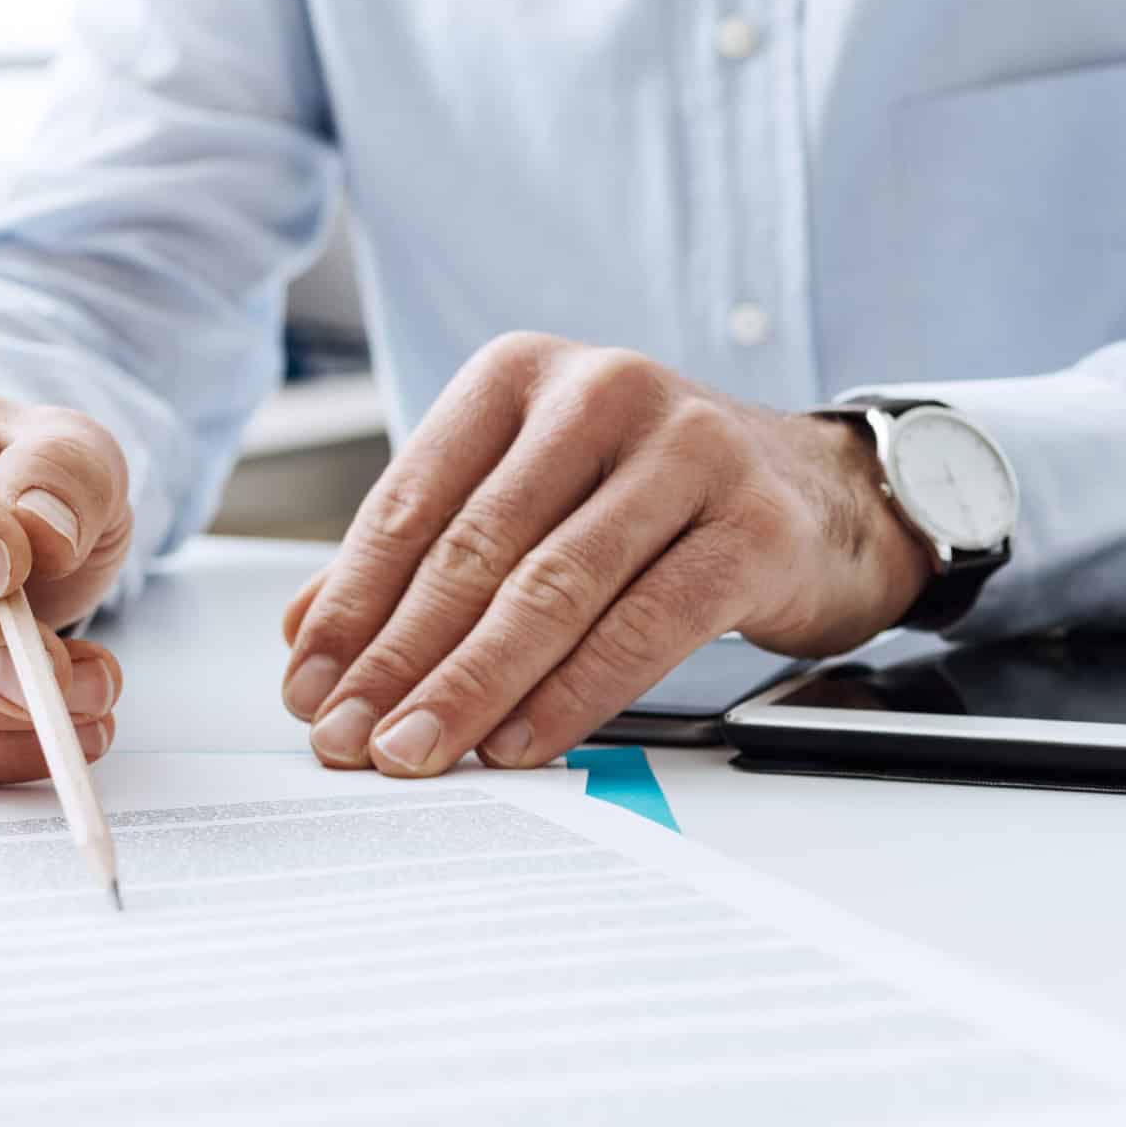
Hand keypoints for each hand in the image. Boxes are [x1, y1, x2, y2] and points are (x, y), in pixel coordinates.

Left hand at [280, 331, 931, 775]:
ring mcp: (686, 451)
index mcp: (521, 375)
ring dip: (471, 686)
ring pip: (552, 589)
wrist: (821, 492)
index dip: (351, 604)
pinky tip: (519, 743)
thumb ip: (424, 552)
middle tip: (347, 737)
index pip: (412, 499)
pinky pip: (643, 625)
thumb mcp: (529, 496)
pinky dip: (572, 695)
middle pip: (474, 548)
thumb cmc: (652, 498)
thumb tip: (304, 634)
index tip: (307, 686)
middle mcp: (601, 392)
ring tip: (416, 751)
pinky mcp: (753, 526)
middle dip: (397, 659)